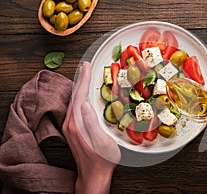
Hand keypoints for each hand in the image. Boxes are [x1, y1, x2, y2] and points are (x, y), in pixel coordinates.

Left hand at [62, 61, 120, 193]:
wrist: (93, 175)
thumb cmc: (102, 160)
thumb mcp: (103, 143)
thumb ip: (92, 123)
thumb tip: (85, 104)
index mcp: (77, 124)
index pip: (80, 95)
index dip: (84, 79)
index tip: (87, 66)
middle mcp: (70, 123)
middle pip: (74, 95)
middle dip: (80, 79)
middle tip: (87, 66)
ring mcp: (69, 126)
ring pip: (73, 100)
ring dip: (79, 86)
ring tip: (85, 75)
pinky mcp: (72, 129)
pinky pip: (74, 107)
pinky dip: (79, 96)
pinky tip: (83, 93)